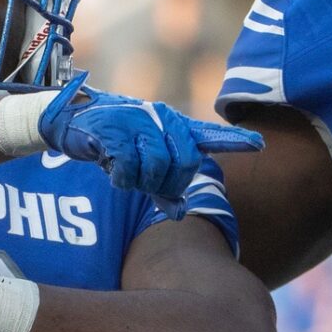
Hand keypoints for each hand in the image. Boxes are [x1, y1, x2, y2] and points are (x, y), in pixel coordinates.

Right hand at [37, 74, 263, 217]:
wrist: (72, 120)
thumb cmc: (113, 142)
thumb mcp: (142, 162)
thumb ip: (165, 185)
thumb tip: (179, 212)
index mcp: (172, 125)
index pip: (209, 135)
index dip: (234, 140)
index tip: (259, 144)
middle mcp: (161, 118)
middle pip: (185, 163)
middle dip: (171, 183)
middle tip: (151, 187)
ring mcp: (138, 123)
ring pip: (157, 168)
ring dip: (143, 181)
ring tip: (129, 175)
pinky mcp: (115, 132)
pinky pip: (129, 168)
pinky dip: (122, 177)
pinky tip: (113, 170)